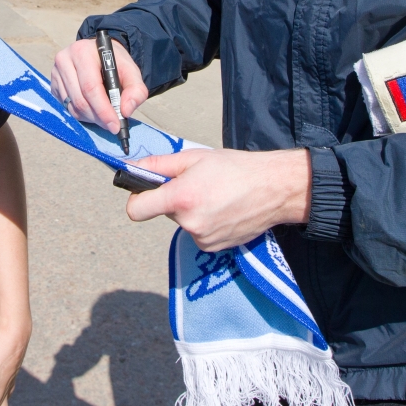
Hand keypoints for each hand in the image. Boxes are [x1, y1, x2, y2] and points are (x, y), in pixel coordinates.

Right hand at [51, 36, 147, 132]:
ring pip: (72, 107)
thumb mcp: (132, 72)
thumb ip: (136, 91)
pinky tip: (93, 110)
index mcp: (83, 52)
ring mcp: (56, 73)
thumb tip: (125, 111)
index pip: (91, 87)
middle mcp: (64, 60)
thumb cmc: (115, 63)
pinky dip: (82, 115)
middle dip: (98, 117)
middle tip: (112, 126)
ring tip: (104, 117)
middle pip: (80, 99)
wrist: (100, 54)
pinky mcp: (53, 84)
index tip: (115, 125)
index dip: (103, 109)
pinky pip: (66, 108)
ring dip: (91, 118)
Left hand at [126, 148, 311, 250]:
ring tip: (215, 197)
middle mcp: (189, 223)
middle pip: (164, 213)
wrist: (274, 189)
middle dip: (174, 199)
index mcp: (181, 198)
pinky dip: (205, 222)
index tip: (146, 190)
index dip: (137, 198)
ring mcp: (202, 239)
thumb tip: (132, 166)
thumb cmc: (236, 168)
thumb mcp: (194, 158)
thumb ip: (159, 165)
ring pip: (183, 223)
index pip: (136, 210)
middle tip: (198, 185)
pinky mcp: (213, 248)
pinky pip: (197, 233)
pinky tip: (223, 210)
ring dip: (191, 211)